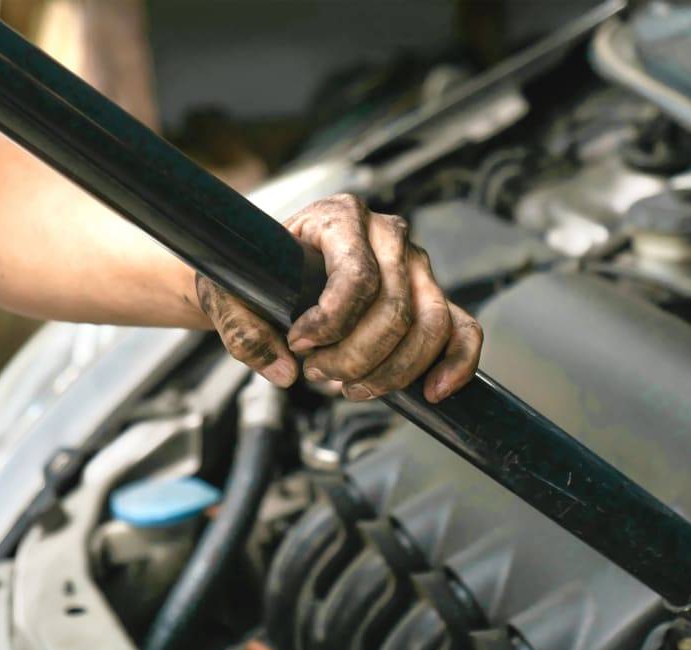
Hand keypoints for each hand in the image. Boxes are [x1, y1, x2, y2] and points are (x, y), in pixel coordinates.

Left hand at [197, 194, 481, 402]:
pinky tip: (433, 393)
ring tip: (349, 387)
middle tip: (318, 373)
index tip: (298, 344)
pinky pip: (463, 331)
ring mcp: (418, 267)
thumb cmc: (255, 276)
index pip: (358, 275)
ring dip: (391, 372)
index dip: (331, 323)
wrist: (270, 275)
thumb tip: (286, 371)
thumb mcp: (228, 294)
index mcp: (340, 216)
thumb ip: (241, 330)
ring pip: (429, 326)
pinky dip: (456, 364)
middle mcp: (388, 235)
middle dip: (356, 357)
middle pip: (395, 310)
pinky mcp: (433, 298)